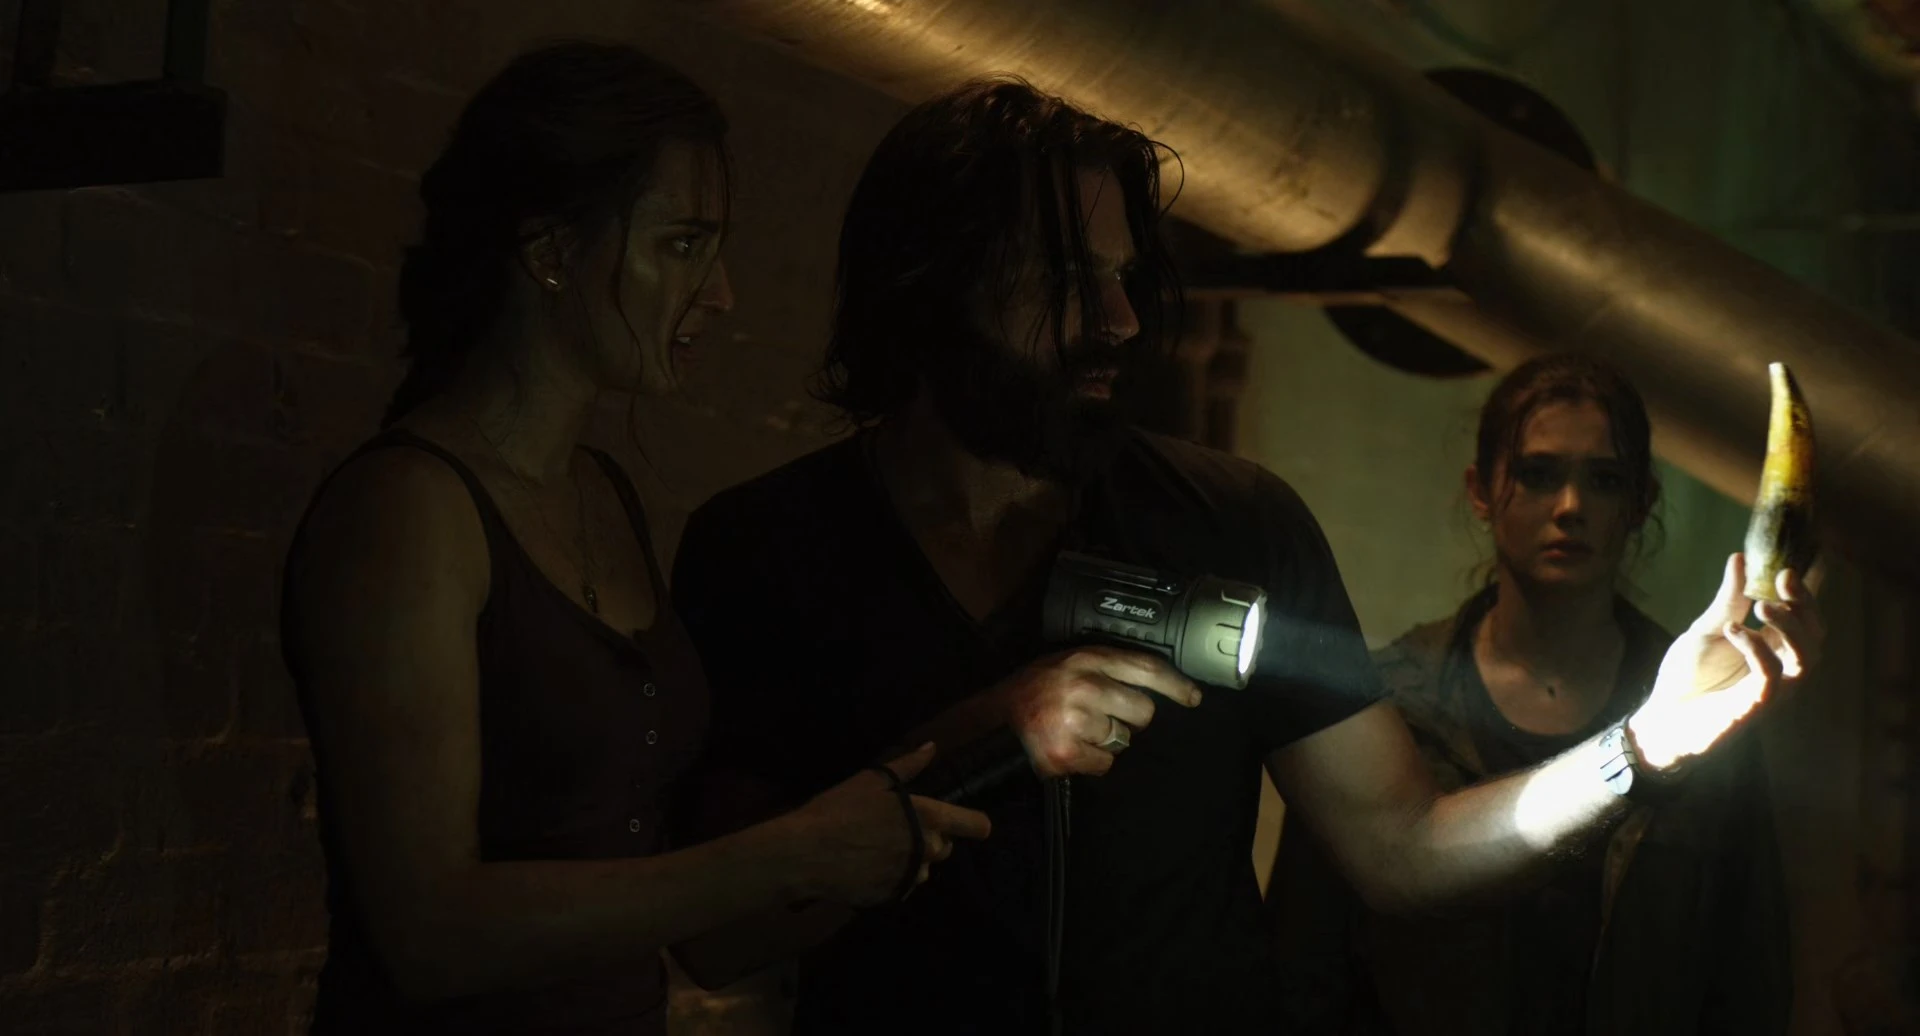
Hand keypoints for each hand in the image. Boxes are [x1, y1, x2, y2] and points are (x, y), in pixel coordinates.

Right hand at [787, 743, 992, 906]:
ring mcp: (910, 877)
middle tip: (900, 828)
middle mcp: (926, 850)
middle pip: (947, 847)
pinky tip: (868, 865)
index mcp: (928, 817)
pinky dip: (893, 877)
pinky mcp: (893, 897)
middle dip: (931, 838)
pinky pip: (903, 885)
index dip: (974, 823)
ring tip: (880, 848)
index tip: (964, 822)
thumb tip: (932, 748)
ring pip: (925, 868)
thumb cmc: (838, 810)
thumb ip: (908, 765)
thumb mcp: (871, 780)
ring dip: (913, 860)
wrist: (805, 854)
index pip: (977, 826)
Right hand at [996, 646, 1203, 778]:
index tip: (1193, 696)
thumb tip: (1149, 684)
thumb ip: (1103, 668)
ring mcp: (1075, 720)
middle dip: (1130, 719)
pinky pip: (1104, 763)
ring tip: (1075, 731)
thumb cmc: (1031, 693)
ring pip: (1122, 739)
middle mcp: (1083, 685)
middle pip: (1142, 711)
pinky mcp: (1067, 752)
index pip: (1144, 667)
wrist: (990, 722)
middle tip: (1104, 719)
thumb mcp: (1065, 664)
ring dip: (1105, 741)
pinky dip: (1091, 761)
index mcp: (1085, 659)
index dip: (1174, 683)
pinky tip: (1069, 748)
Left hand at [1629, 553, 1823, 769]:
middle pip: (1816, 635)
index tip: (1792, 566)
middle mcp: (1780, 666)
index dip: (1808, 592)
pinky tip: (1734, 630)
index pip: (1804, 617)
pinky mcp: (1756, 707)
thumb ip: (1728, 599)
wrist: (1663, 716)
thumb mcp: (1708, 628)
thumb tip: (1739, 558)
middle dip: (1806, 605)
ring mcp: (1773, 689)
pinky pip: (1772, 678)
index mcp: (1772, 646)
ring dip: (1790, 627)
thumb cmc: (1688, 675)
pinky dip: (1758, 649)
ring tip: (1760, 606)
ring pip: (1807, 658)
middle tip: (1783, 578)